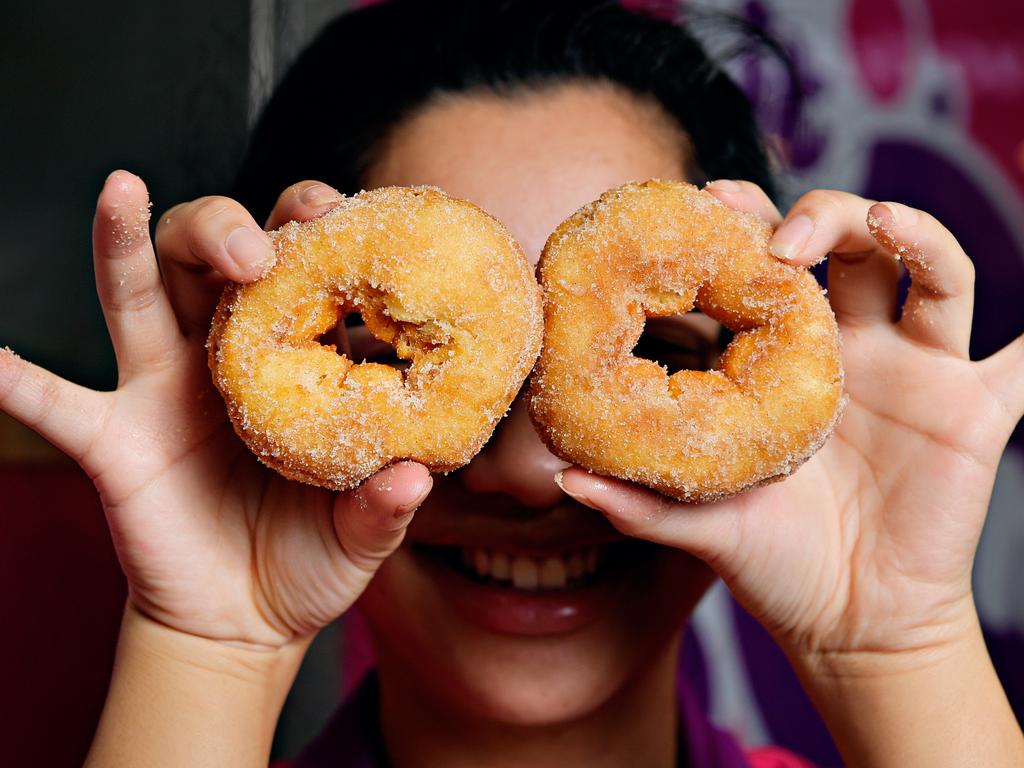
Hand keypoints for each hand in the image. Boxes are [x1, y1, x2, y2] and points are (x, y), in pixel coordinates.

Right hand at [0, 172, 431, 648]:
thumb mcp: (362, 531)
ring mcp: (164, 390)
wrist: (247, 619)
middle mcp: (224, 356)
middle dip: (226, 229)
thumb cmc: (311, 553)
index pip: (302, 271)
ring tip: (123, 190)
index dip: (314, 231)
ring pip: (136, 297)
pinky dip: (21, 383)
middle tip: (257, 248)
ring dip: (124, 244)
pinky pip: (57, 405)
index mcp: (295, 359)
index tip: (335, 211)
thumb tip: (417, 476)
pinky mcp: (116, 440)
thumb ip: (386, 505)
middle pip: (210, 260)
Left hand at [557, 180, 1023, 672]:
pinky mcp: (972, 410)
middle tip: (774, 237)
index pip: (763, 273)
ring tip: (877, 222)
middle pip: (847, 249)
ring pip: (930, 273)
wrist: (849, 620)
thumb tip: (562, 480)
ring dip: (912, 234)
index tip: (704, 203)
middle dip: (817, 218)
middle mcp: (848, 350)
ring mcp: (914, 371)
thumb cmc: (772, 562)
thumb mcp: (703, 527)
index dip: (739, 229)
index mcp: (782, 362)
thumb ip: (638, 503)